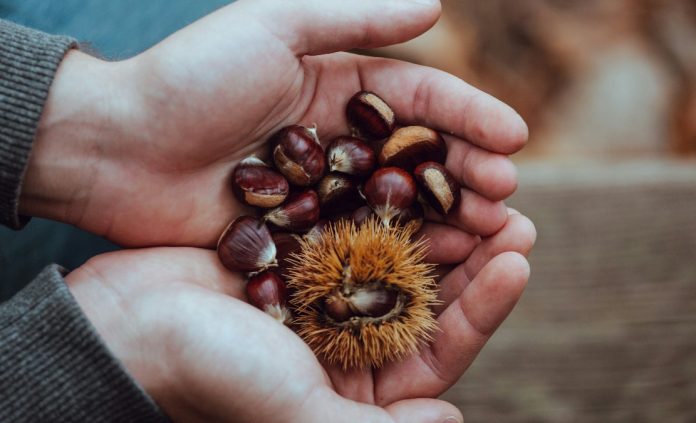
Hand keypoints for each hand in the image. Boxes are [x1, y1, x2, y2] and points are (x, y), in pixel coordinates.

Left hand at [21, 0, 526, 246]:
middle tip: (507, 197)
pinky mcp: (296, 235)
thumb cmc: (191, 79)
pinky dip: (395, 251)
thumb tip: (437, 5)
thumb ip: (355, 18)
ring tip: (487, 232)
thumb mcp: (274, 25)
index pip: (419, 98)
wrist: (115, 147)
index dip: (469, 115)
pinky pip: (356, 242)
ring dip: (444, 218)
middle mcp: (337, 140)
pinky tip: (431, 265)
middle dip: (468, 173)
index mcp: (336, 85)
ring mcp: (319, 192)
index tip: (514, 140)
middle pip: (417, 157)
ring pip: (396, 204)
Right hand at [65, 207, 534, 422]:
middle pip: (425, 300)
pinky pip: (353, 227)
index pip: (438, 349)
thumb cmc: (210, 375)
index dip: (483, 308)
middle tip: (514, 216)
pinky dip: (383, 204)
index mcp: (355, 388)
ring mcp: (320, 296)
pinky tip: (411, 175)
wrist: (125, 326)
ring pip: (396, 259)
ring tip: (477, 189)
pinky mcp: (295, 256)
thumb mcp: (299, 411)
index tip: (518, 259)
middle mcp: (345, 343)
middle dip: (472, 260)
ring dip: (436, 226)